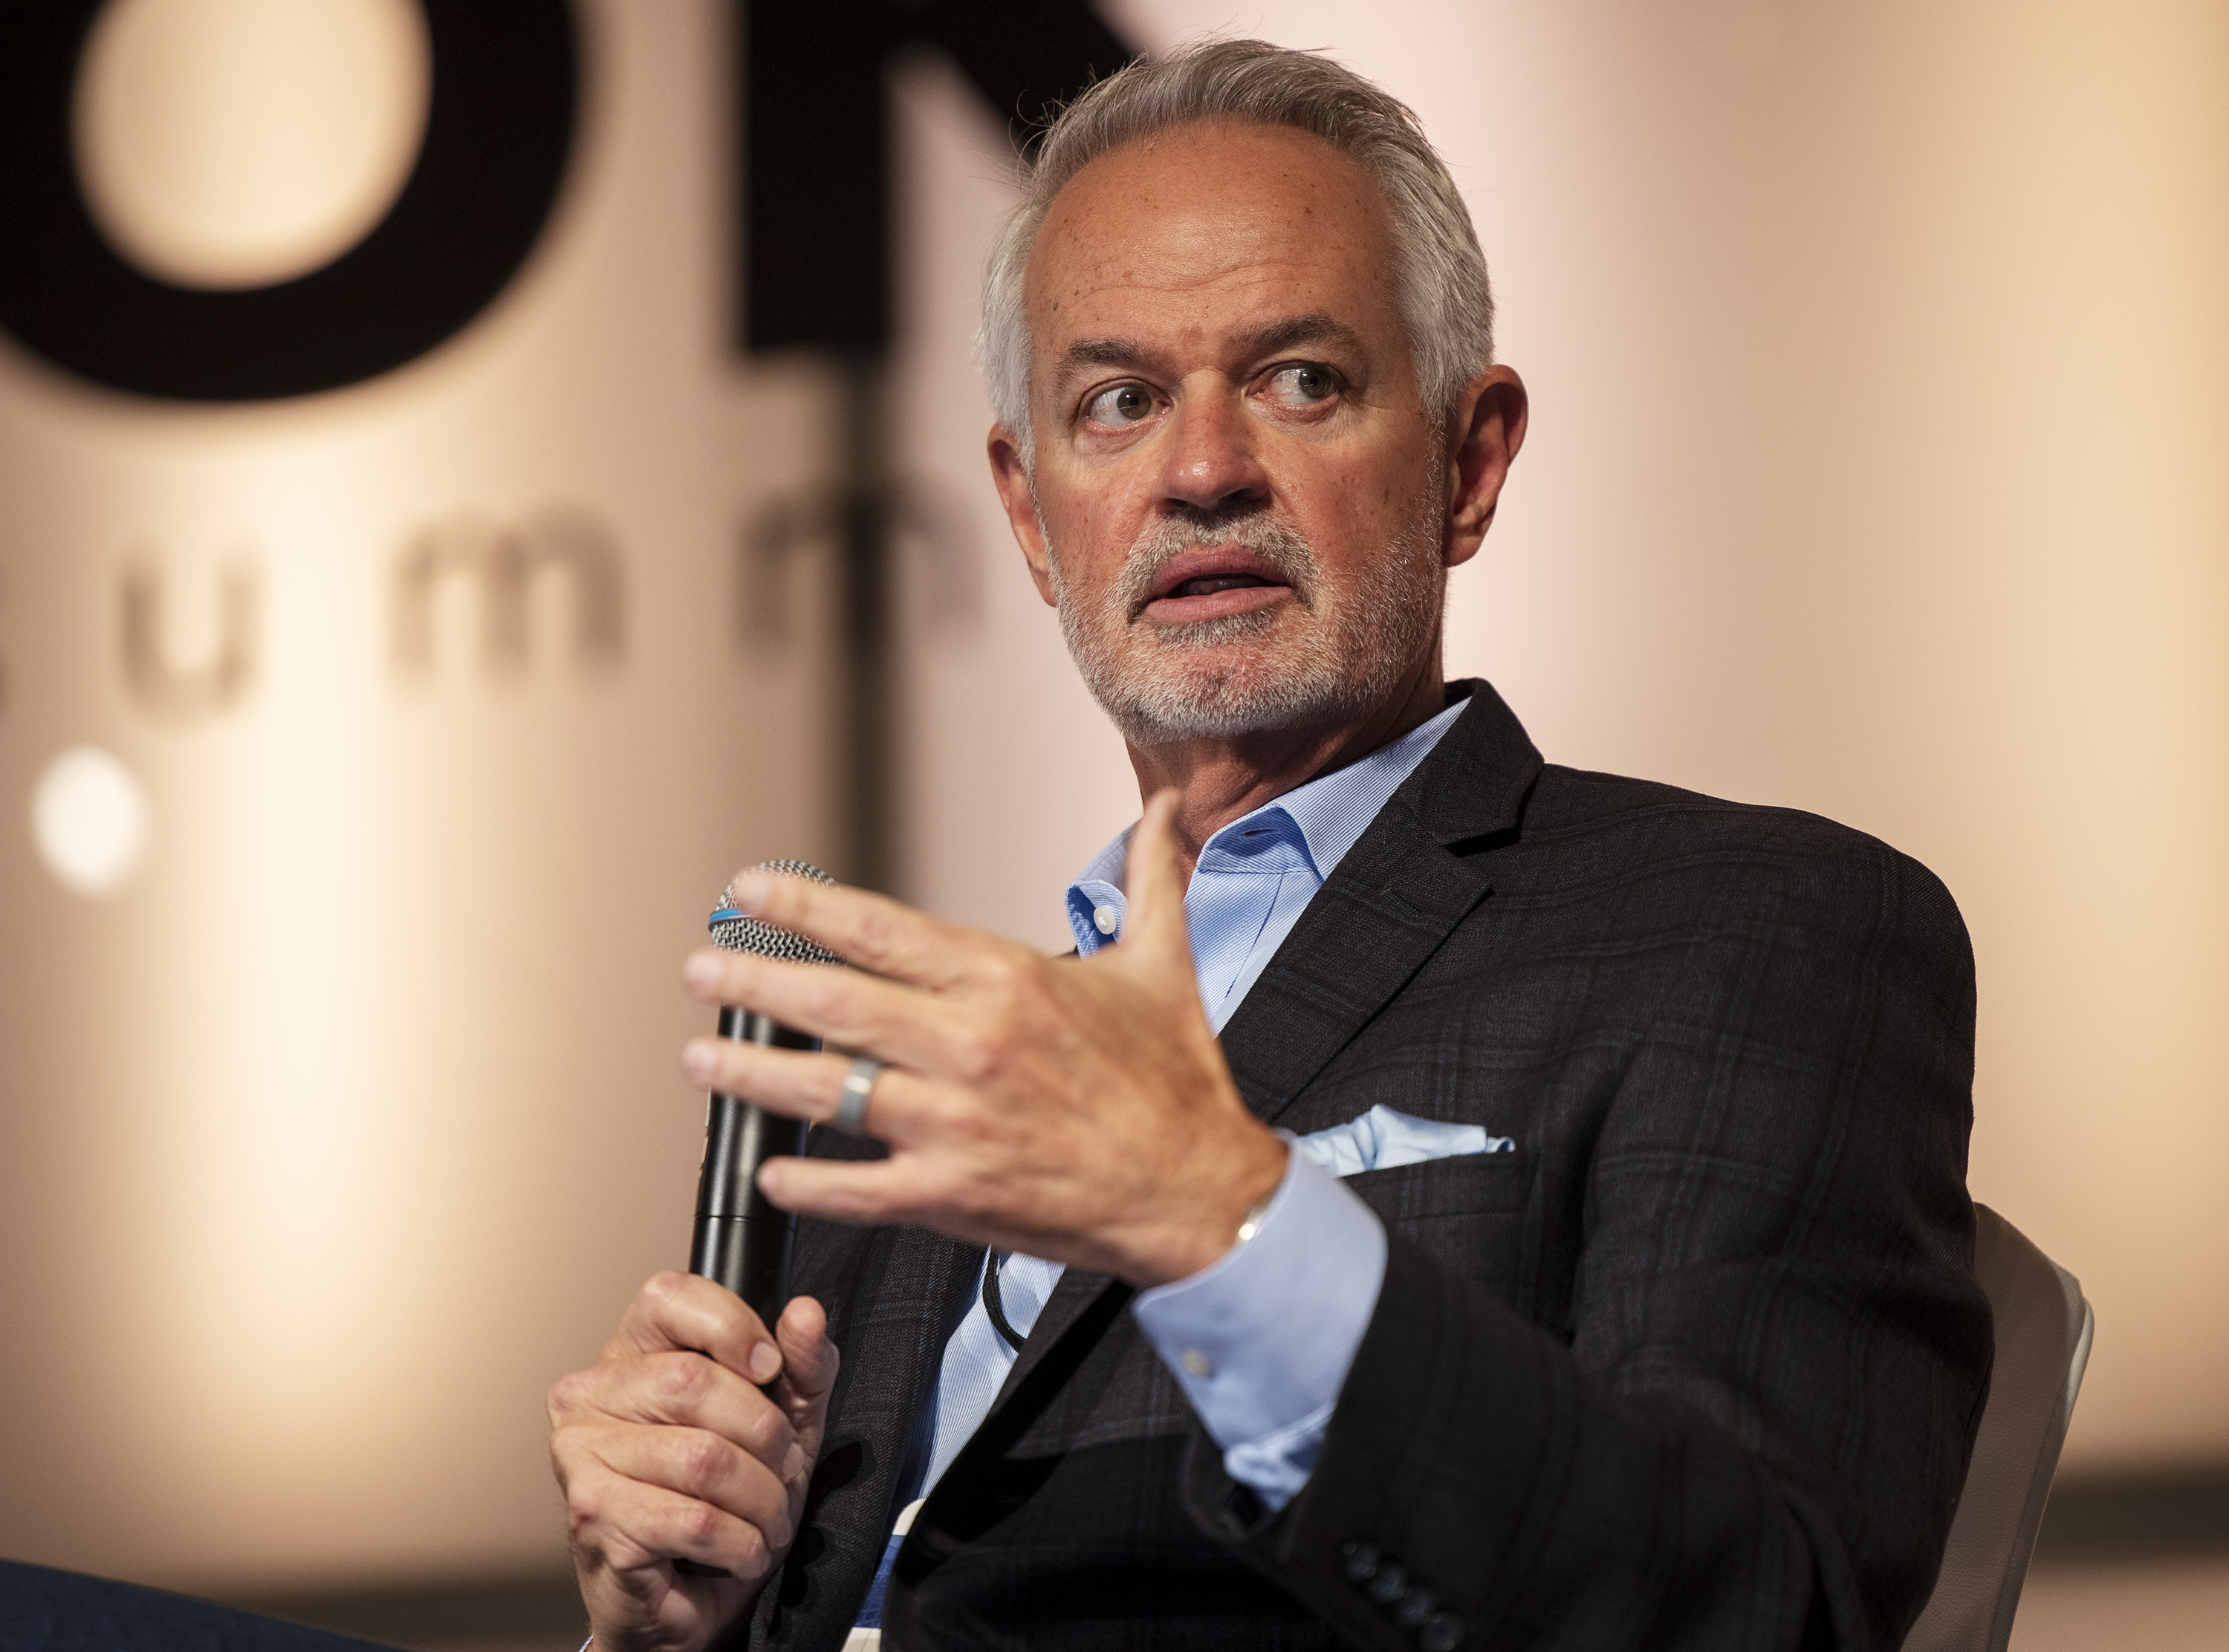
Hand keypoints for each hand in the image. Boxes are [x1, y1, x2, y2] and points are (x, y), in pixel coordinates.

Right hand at [548, 1273, 839, 1651]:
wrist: (684, 1599)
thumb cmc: (722, 1499)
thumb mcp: (780, 1418)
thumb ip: (800, 1364)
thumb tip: (806, 1314)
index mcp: (628, 1353)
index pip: (670, 1296)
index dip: (733, 1326)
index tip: (769, 1370)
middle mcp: (589, 1395)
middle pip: (696, 1382)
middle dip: (766, 1435)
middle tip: (783, 1469)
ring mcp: (581, 1456)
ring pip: (703, 1457)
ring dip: (762, 1499)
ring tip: (768, 1518)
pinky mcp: (593, 1517)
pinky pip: (693, 1519)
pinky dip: (740, 1542)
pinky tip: (741, 1549)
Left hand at [678, 790, 1288, 1285]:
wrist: (1202, 1190)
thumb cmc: (1177, 1082)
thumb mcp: (1164, 963)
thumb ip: (1148, 879)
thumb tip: (1163, 809)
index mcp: (1008, 980)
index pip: (879, 927)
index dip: (801, 905)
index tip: (748, 891)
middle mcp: (972, 1045)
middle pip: (832, 1002)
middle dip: (752, 980)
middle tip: (701, 969)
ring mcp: (957, 1124)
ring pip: (827, 1090)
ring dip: (753, 1072)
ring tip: (703, 1060)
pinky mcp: (956, 1195)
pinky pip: (857, 1187)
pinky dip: (806, 1180)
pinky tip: (771, 1167)